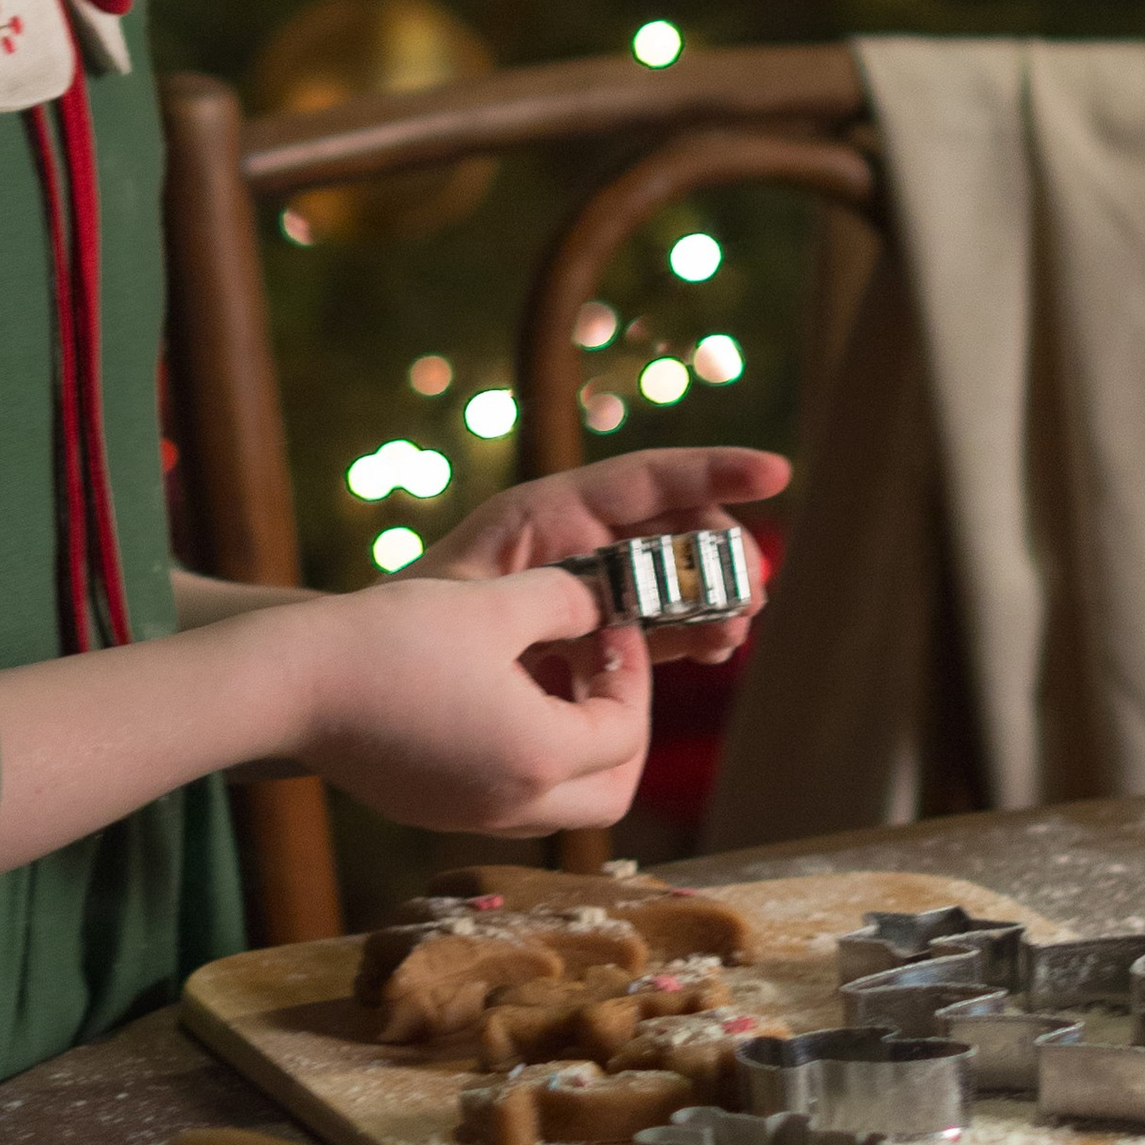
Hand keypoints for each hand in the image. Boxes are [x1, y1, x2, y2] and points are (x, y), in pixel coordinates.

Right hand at [285, 566, 650, 837]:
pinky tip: (495, 693)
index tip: (613, 626)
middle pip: (609, 794)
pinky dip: (526, 755)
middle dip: (621, 732)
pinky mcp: (433, 809)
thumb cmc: (393, 640)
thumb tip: (599, 606)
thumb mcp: (493, 604)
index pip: (625, 734)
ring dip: (574, 746)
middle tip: (602, 670)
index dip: (633, 675)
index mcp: (539, 758)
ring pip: (559, 802)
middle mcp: (512, 805)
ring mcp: (469, 816)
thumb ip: (565, 602)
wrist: (292, 685)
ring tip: (548, 674)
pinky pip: (509, 796)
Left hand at [418, 446, 787, 664]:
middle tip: (752, 591)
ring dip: (709, 599)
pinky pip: (651, 621)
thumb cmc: (411, 628)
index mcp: (546, 516)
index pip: (642, 480)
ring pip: (669, 576)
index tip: (774, 471)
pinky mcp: (586, 628)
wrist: (370, 673)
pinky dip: (685, 633)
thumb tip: (619, 613)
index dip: (711, 470)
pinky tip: (709, 653)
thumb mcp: (476, 607)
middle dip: (718, 551)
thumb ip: (544, 604)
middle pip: (669, 527)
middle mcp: (572, 540)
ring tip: (732, 633)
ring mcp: (583, 585)